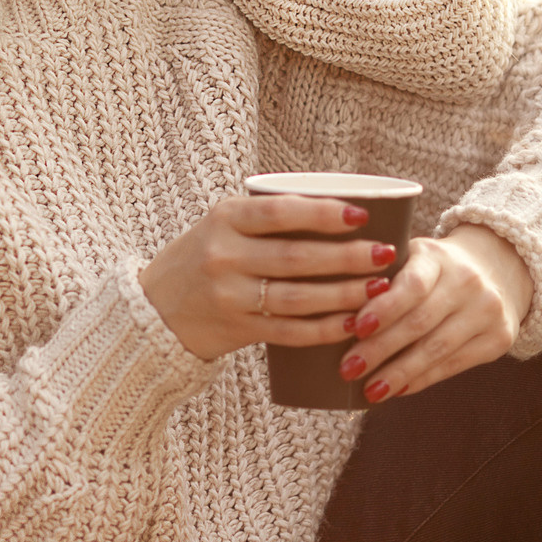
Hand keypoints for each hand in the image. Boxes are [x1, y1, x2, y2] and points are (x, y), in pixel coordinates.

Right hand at [139, 194, 396, 361]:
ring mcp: (229, 295)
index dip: (324, 213)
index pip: (280, 211)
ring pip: (298, 297)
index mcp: (225, 218)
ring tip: (378, 288)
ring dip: (344, 294)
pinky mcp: (236, 329)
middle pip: (297, 257)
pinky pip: (289, 331)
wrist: (155, 309)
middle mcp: (224, 255)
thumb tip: (346, 210)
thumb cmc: (205, 258)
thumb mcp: (224, 225)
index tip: (362, 215)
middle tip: (386, 253)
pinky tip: (351, 323)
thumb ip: (269, 217)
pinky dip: (324, 328)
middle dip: (348, 257)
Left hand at [339, 225, 532, 401]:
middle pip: (419, 323)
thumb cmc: (434, 268)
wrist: (498, 267)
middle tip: (348, 370)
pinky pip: (453, 365)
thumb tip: (336, 318)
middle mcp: (468, 281)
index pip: (412, 285)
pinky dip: (422, 379)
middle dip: (380, 350)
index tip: (354, 329)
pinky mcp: (499, 337)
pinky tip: (398, 389)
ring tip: (370, 389)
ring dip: (399, 373)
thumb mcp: (412, 258)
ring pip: (436, 349)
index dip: (384, 308)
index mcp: (438, 256)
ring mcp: (488, 310)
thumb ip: (382, 278)